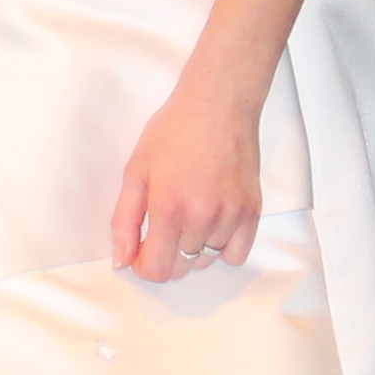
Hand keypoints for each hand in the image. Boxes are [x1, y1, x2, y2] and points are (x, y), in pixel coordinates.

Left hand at [108, 80, 261, 282]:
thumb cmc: (175, 131)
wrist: (218, 105)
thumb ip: (124, 220)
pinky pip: (236, 254)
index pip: (158, 270)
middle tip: (162, 228)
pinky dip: (221, 248)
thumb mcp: (135, 171)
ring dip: (192, 250)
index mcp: (169, 208)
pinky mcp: (252, 211)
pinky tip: (211, 224)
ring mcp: (231, 216)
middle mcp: (203, 217)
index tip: (142, 250)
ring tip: (188, 215)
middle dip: (165, 257)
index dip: (144, 266)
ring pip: (206, 261)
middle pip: (181, 269)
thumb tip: (122, 260)